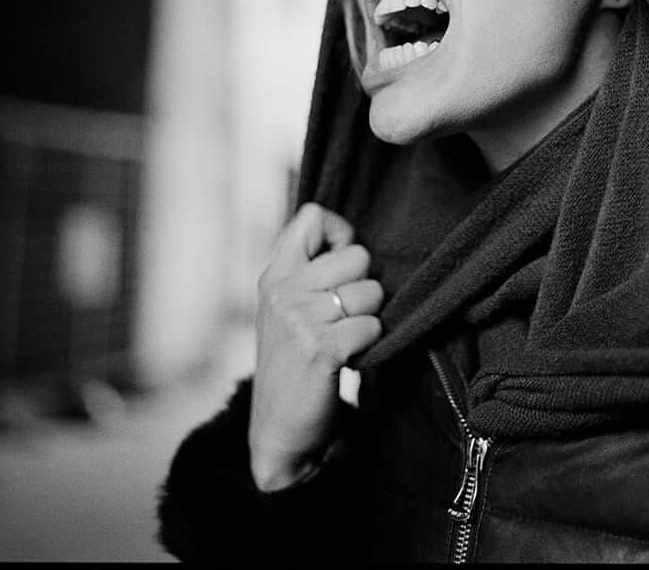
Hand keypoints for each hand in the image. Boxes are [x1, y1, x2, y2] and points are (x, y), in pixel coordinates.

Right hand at [248, 202, 383, 490]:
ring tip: (344, 340)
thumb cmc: (293, 364)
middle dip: (364, 286)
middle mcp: (283, 289)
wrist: (279, 432)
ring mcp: (299, 318)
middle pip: (358, 254)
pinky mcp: (321, 348)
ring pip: (371, 292)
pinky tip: (347, 360)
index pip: (313, 215)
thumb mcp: (287, 307)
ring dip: (369, 319)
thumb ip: (310, 270)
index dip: (341, 234)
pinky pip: (373, 326)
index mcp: (275, 274)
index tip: (342, 264)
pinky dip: (370, 346)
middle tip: (343, 317)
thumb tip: (353, 241)